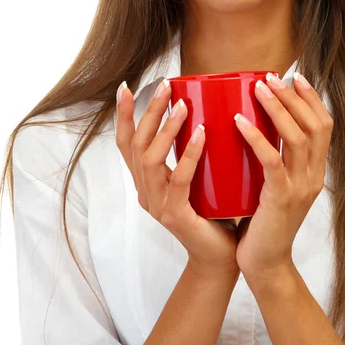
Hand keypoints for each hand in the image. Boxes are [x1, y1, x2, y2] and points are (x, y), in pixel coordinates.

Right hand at [115, 80, 238, 277]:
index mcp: (147, 182)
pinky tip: (201, 133)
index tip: (126, 87)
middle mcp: (145, 191)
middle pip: (136, 145)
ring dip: (166, 129)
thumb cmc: (213, 212)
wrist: (220, 258)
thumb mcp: (196, 178)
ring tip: (182, 105)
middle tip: (165, 86)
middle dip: (148, 112)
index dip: (124, 116)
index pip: (127, 144)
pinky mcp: (175, 215)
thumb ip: (192, 154)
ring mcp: (157, 205)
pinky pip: (179, 180)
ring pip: (150, 159)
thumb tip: (207, 112)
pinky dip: (189, 154)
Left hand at [233, 72, 332, 278]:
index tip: (295, 77)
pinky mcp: (281, 198)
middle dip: (294, 97)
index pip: (323, 126)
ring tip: (258, 88)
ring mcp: (301, 187)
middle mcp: (314, 176)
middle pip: (315, 125)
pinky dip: (256, 137)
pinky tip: (239, 121)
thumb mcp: (275, 186)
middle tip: (272, 77)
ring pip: (297, 137)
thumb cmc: (263, 222)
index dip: (312, 99)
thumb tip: (253, 125)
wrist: (265, 263)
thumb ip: (274, 160)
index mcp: (316, 171)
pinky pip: (272, 160)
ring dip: (277, 108)